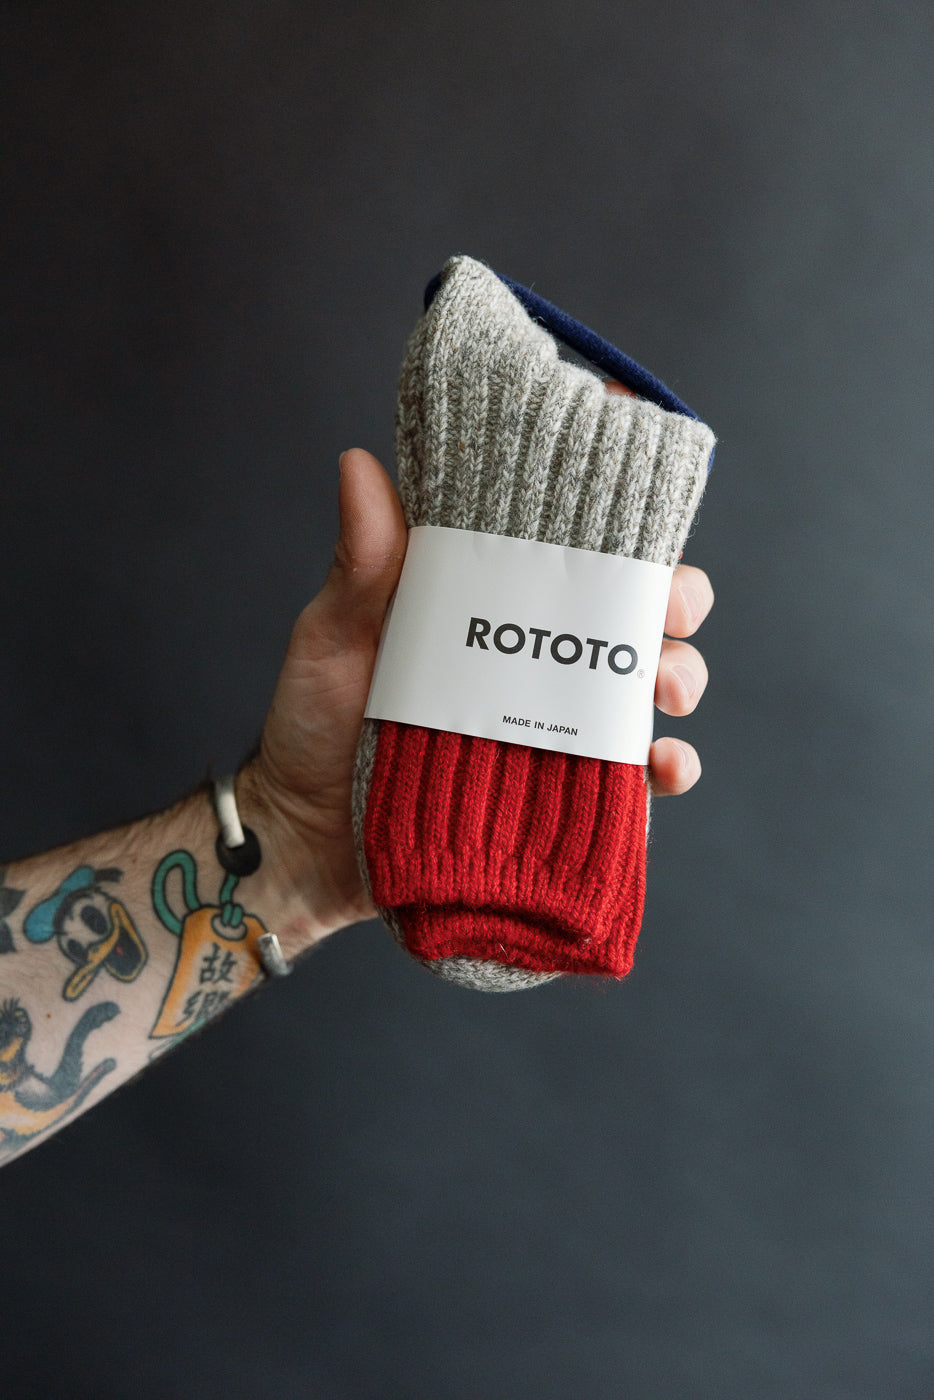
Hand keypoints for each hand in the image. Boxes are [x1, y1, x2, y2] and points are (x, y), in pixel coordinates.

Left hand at [249, 393, 713, 940]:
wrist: (307, 839)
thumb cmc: (313, 723)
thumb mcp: (334, 635)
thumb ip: (362, 563)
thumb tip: (359, 463)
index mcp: (491, 602)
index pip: (570, 545)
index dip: (619, 517)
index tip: (639, 513)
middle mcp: (535, 656)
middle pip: (634, 610)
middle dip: (675, 601)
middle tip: (665, 611)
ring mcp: (554, 723)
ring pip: (653, 684)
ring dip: (679, 676)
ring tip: (661, 692)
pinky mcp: (567, 790)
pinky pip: (641, 779)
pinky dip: (670, 769)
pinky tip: (660, 767)